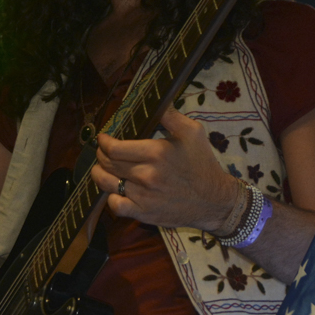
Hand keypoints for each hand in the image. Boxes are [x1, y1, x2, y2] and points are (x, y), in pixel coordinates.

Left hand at [91, 108, 237, 231]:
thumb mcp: (193, 132)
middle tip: (102, 151)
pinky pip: (115, 206)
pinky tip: (115, 191)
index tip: (103, 138)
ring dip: (99, 174)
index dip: (103, 142)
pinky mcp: (144, 213)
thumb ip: (170, 115)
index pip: (114, 148)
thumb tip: (156, 100)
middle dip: (101, 155)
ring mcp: (143, 196)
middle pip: (108, 163)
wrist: (215, 200)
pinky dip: (111, 198)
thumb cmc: (203, 164)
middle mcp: (146, 174)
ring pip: (106, 184)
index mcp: (156, 152)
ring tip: (101, 169)